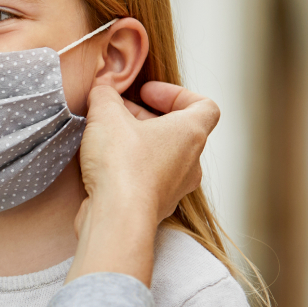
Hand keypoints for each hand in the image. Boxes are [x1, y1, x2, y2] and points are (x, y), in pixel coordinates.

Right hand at [69, 82, 219, 284]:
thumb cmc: (122, 164)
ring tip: (108, 139)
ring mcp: (175, 188)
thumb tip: (102, 88)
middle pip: (178, 131)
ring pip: (163, 157)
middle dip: (146, 117)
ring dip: (139, 143)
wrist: (118, 218)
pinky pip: (149, 180)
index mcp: (191, 134)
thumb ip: (104, 95)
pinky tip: (104, 167)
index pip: (204, 106)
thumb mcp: (106, 115)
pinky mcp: (155, 207)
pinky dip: (131, 169)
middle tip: (116, 112)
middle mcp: (191, 162)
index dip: (176, 94)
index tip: (146, 93)